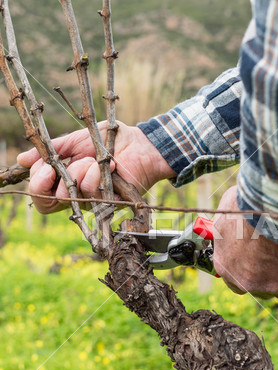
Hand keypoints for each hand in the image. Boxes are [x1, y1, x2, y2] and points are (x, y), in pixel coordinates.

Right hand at [17, 121, 175, 212]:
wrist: (138, 142)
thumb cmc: (108, 141)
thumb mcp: (75, 141)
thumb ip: (52, 150)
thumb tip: (21, 160)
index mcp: (64, 179)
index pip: (41, 193)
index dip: (36, 183)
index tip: (41, 166)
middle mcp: (75, 193)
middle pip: (47, 203)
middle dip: (45, 183)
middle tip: (53, 167)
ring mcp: (92, 199)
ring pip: (69, 195)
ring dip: (78, 171)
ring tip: (92, 159)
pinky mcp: (108, 202)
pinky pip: (91, 192)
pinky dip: (96, 174)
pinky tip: (109, 164)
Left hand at [212, 186, 277, 302]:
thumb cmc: (251, 201)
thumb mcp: (230, 209)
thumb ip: (229, 224)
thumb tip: (234, 223)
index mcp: (226, 264)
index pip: (234, 280)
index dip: (248, 270)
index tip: (257, 261)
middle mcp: (247, 280)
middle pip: (261, 288)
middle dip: (271, 277)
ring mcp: (274, 285)